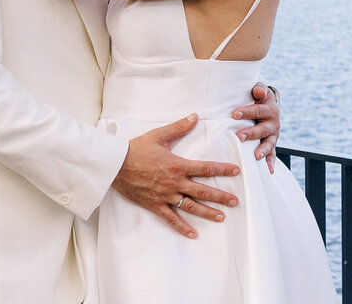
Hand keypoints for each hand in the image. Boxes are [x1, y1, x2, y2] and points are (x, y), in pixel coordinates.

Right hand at [111, 113, 239, 237]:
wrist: (115, 165)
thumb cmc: (136, 149)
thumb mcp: (159, 135)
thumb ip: (179, 127)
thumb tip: (194, 117)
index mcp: (178, 165)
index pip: (205, 168)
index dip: (222, 170)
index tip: (236, 171)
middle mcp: (174, 182)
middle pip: (202, 191)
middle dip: (221, 196)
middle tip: (235, 201)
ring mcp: (165, 196)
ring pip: (191, 207)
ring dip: (207, 212)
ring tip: (222, 217)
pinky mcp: (155, 205)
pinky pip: (171, 218)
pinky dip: (182, 227)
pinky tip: (193, 234)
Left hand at [234, 84, 279, 173]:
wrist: (268, 106)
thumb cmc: (257, 98)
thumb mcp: (260, 90)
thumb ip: (259, 89)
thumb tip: (257, 89)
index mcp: (270, 108)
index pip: (258, 110)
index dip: (247, 111)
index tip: (235, 114)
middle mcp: (273, 122)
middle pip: (262, 129)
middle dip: (251, 133)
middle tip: (239, 136)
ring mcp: (273, 135)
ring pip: (269, 143)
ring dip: (262, 150)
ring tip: (255, 156)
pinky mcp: (272, 144)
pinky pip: (273, 155)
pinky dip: (271, 163)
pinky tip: (268, 171)